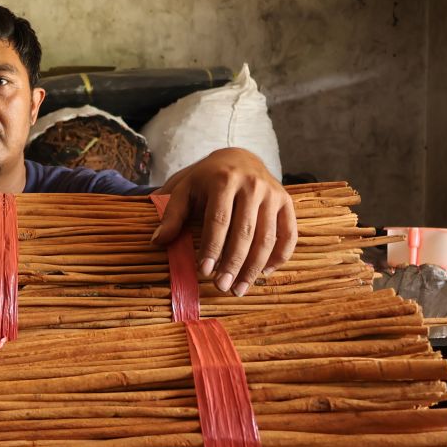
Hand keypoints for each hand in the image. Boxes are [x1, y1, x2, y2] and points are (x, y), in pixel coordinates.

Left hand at [151, 148, 296, 295]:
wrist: (238, 158)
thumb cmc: (206, 179)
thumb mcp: (184, 189)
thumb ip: (172, 214)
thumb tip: (158, 241)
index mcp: (224, 180)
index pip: (219, 220)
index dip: (212, 248)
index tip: (204, 272)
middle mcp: (253, 185)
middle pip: (245, 232)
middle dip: (233, 263)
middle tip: (222, 287)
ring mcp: (273, 193)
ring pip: (267, 237)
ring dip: (254, 267)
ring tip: (239, 288)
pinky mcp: (286, 202)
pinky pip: (288, 234)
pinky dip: (279, 256)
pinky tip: (264, 273)